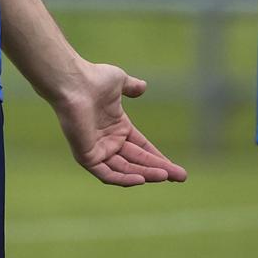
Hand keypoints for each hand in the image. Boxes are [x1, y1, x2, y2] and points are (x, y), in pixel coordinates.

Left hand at [51, 60, 188, 186]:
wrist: (75, 82)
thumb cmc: (94, 79)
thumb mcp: (119, 81)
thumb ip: (131, 86)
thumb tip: (143, 86)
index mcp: (117, 127)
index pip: (142, 148)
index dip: (158, 158)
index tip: (176, 168)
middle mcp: (109, 141)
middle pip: (138, 161)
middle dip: (159, 169)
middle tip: (181, 177)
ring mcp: (98, 150)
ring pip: (126, 169)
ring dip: (146, 174)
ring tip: (166, 176)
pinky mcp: (87, 156)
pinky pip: (107, 173)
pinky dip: (124, 178)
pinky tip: (141, 179)